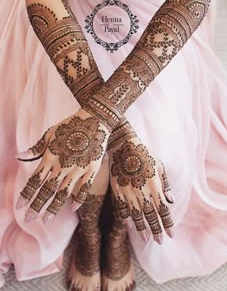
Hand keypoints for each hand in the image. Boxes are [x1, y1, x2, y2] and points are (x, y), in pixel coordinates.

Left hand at [16, 108, 109, 222]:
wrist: (94, 120)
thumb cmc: (70, 125)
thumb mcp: (50, 133)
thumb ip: (36, 148)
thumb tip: (18, 157)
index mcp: (51, 157)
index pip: (35, 180)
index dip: (26, 194)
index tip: (19, 207)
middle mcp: (63, 166)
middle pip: (47, 190)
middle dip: (36, 205)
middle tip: (28, 219)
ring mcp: (78, 168)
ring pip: (63, 192)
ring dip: (53, 207)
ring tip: (46, 220)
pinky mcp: (92, 169)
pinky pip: (84, 187)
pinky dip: (78, 198)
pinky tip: (72, 208)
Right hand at [109, 136, 173, 244]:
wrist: (124, 146)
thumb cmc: (145, 155)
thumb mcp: (159, 167)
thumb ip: (165, 185)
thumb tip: (171, 201)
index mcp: (154, 186)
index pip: (163, 210)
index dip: (167, 224)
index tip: (171, 234)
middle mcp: (142, 192)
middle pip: (150, 216)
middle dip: (156, 230)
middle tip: (159, 241)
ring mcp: (128, 192)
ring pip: (136, 215)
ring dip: (142, 228)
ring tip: (146, 238)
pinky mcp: (118, 190)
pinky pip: (122, 208)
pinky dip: (126, 218)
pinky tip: (130, 225)